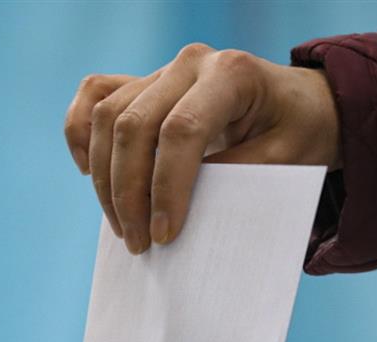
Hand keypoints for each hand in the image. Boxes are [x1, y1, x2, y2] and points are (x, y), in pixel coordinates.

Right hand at [64, 44, 339, 253]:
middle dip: (129, 193)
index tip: (164, 235)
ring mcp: (161, 70)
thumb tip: (183, 209)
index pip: (182, 130)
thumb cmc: (295, 133)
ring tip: (122, 227)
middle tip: (139, 244)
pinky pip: (94, 96)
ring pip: (107, 117)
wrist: (294, 104)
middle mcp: (190, 63)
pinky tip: (87, 173)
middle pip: (134, 125)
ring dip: (105, 180)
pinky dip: (81, 134)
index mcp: (231, 74)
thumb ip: (240, 178)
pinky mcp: (143, 83)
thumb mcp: (287, 161)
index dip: (166, 187)